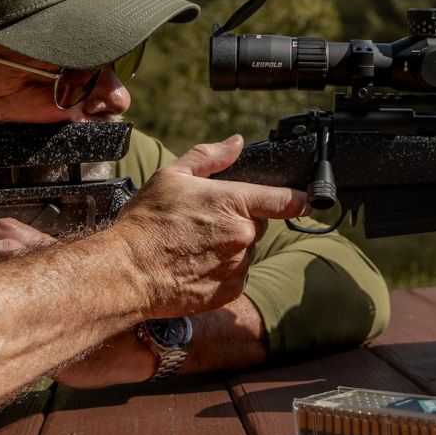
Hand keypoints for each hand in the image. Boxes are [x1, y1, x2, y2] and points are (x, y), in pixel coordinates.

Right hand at [115, 135, 307, 317]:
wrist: (126, 272)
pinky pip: (236, 276)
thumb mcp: (172, 176)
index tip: (309, 199)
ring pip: (245, 251)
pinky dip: (222, 271)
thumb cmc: (146, 223)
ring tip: (194, 246)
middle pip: (256, 224)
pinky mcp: (229, 291)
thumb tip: (236, 143)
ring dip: (230, 247)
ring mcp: (237, 265)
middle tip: (204, 222)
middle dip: (239, 220)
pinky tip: (195, 265)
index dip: (301, 198)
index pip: (285, 200)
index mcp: (234, 202)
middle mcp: (243, 235)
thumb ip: (209, 157)